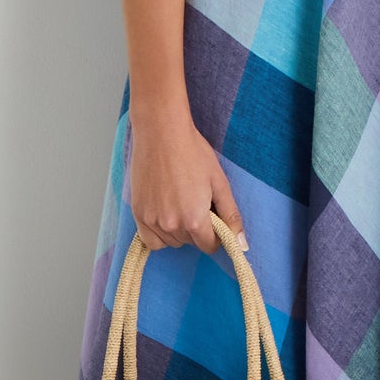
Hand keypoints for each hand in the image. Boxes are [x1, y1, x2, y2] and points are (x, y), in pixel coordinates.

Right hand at [125, 97, 247, 257]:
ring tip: (179, 202)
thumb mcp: (219, 183)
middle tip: (196, 202)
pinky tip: (165, 214)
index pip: (209, 246)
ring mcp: (151, 221)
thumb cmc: (192, 153)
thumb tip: (241, 244)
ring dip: (178, 231)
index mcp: (194, 220)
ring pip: (171, 242)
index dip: (216, 235)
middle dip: (197, 229)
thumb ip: (231, 216)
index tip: (213, 220)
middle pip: (190, 243)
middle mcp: (171, 225)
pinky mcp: (138, 214)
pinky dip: (159, 234)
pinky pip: (150, 240)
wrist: (161, 133)